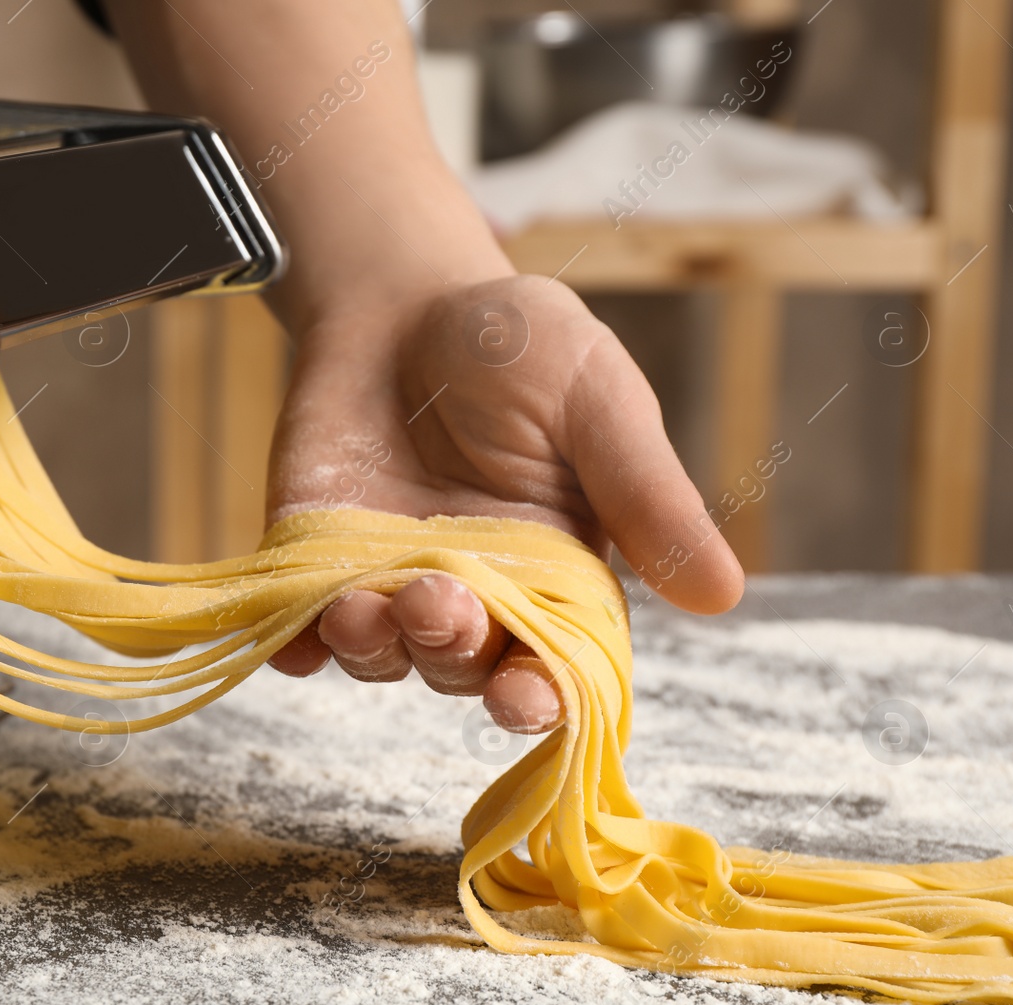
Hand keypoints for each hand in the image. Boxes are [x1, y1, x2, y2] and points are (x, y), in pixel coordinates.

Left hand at [265, 273, 744, 732]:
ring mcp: (389, 584)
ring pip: (384, 655)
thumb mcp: (595, 400)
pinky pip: (302, 625)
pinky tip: (288, 644)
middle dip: (451, 653)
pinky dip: (294, 644)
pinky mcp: (315, 565)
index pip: (559, 665)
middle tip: (437, 606)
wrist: (403, 301)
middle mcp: (476, 599)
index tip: (525, 696)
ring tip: (363, 606)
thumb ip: (645, 493)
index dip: (543, 694)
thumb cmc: (520, 349)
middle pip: (466, 668)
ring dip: (373, 647)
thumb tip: (723, 593)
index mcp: (558, 577)